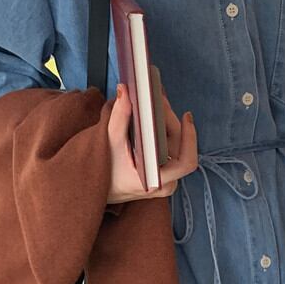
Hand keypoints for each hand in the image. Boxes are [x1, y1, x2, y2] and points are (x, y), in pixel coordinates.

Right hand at [106, 83, 197, 202]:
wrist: (94, 191)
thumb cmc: (101, 174)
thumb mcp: (109, 144)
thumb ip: (119, 117)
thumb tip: (125, 92)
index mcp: (155, 181)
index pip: (186, 161)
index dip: (190, 138)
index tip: (186, 116)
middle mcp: (164, 183)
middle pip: (178, 147)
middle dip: (169, 120)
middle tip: (159, 99)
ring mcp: (163, 180)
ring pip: (173, 147)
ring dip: (165, 124)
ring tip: (156, 103)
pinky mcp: (159, 174)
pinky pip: (167, 150)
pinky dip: (160, 133)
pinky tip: (153, 117)